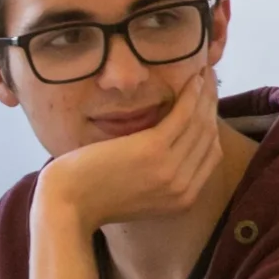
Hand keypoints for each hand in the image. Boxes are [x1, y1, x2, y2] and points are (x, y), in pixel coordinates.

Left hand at [35, 68, 224, 234]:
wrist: (66, 205)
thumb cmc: (91, 196)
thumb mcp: (137, 192)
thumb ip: (159, 177)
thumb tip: (171, 150)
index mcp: (182, 200)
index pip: (210, 156)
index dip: (212, 126)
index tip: (208, 104)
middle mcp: (183, 187)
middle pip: (209, 137)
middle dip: (212, 105)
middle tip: (211, 80)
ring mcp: (170, 170)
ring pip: (200, 123)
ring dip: (206, 94)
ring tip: (206, 73)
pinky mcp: (153, 150)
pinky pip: (182, 116)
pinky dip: (191, 95)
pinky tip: (194, 80)